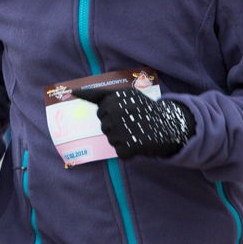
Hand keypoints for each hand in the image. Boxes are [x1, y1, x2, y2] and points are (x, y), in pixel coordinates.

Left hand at [77, 87, 194, 158]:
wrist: (169, 124)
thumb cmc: (144, 109)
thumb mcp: (125, 95)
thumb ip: (100, 94)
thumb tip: (73, 91)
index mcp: (113, 98)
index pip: (101, 111)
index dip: (113, 114)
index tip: (122, 114)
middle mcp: (114, 112)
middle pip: (104, 126)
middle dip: (115, 127)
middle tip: (133, 122)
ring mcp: (120, 130)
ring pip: (111, 140)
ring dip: (123, 139)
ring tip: (138, 131)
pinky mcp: (127, 146)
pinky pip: (120, 152)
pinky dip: (130, 151)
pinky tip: (140, 142)